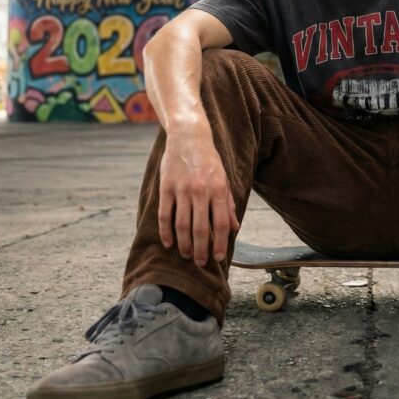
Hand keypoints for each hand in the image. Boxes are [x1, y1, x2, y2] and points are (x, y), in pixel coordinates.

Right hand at [158, 127, 239, 266]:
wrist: (188, 136)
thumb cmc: (209, 160)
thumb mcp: (224, 179)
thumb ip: (228, 204)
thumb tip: (234, 228)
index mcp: (218, 189)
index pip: (220, 224)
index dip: (219, 244)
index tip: (218, 257)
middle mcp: (200, 191)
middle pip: (200, 229)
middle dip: (201, 250)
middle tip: (201, 262)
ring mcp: (181, 189)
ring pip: (181, 225)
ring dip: (184, 244)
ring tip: (187, 255)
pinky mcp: (166, 187)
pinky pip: (164, 215)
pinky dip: (166, 232)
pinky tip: (169, 243)